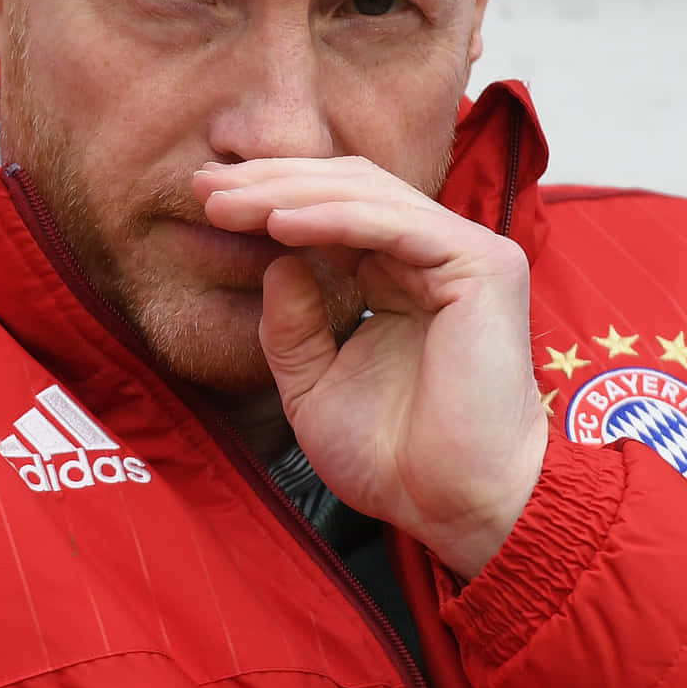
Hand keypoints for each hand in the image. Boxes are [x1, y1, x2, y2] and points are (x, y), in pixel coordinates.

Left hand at [193, 156, 546, 578]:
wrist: (450, 506)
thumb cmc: (396, 462)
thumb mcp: (314, 389)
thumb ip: (291, 329)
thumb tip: (274, 262)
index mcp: (401, 279)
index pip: (334, 214)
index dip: (270, 200)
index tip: (207, 201)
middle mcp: (435, 257)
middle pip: (347, 189)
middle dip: (271, 181)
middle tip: (204, 184)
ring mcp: (464, 255)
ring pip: (367, 195)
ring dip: (290, 193)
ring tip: (228, 202)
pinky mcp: (482, 265)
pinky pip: (395, 224)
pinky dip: (334, 218)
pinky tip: (280, 224)